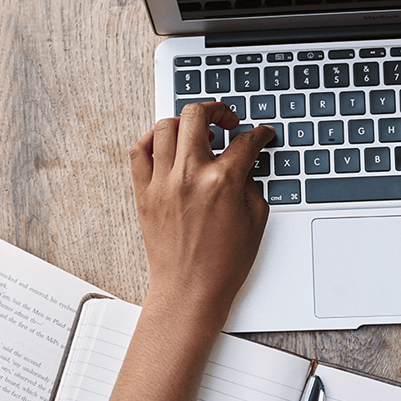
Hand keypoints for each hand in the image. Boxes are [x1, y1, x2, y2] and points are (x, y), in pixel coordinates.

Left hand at [130, 102, 272, 324]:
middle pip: (198, 115)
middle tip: (226, 121)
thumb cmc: (223, 264)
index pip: (245, 141)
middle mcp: (190, 175)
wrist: (190, 290)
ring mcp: (163, 182)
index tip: (261, 135)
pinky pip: (139, 151)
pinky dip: (151, 140)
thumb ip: (251, 183)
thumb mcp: (256, 220)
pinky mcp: (144, 193)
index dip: (259, 134)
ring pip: (166, 126)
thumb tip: (244, 164)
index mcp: (223, 181)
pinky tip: (166, 145)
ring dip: (185, 122)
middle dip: (218, 110)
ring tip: (197, 133)